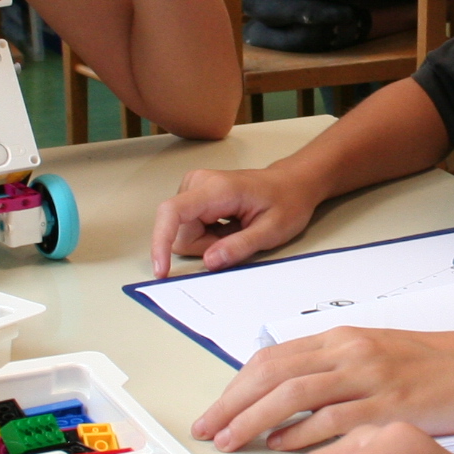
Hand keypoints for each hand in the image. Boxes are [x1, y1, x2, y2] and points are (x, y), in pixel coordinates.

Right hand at [149, 163, 324, 275]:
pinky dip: (209, 235)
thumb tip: (209, 262)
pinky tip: (229, 225)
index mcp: (217, 189)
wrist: (292, 183)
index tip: (162, 270)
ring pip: (184, 233)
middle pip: (181, 232)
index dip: (161, 242)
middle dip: (205, 246)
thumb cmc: (286, 202)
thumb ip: (239, 247)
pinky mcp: (194, 195)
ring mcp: (194, 187)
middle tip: (237, 237)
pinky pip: (189, 228)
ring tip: (236, 229)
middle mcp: (199, 182)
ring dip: (209, 241)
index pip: (172, 212)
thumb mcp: (271, 231)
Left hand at [193, 325, 453, 451]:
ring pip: (294, 394)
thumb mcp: (378, 356)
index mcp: (343, 340)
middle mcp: (350, 353)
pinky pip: (335, 420)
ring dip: (254, 418)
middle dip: (232, 402)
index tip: (214, 410)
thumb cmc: (438, 366)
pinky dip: (302, 433)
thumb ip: (334, 371)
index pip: (273, 358)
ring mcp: (370, 378)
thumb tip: (288, 392)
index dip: (236, 385)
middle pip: (273, 372)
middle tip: (206, 429)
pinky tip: (281, 447)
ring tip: (230, 440)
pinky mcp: (391, 407)